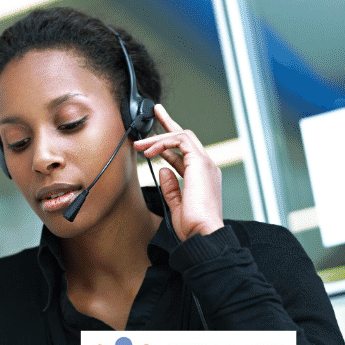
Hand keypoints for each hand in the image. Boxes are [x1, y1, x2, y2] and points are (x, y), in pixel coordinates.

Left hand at [134, 104, 222, 239]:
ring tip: (139, 144)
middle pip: (186, 137)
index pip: (183, 153)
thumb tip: (163, 170)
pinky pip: (180, 142)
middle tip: (155, 112)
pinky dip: (163, 143)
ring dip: (158, 137)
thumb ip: (171, 186)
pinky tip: (149, 151)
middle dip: (169, 124)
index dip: (166, 143)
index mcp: (201, 176)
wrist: (203, 232)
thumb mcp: (176, 204)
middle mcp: (205, 167)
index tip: (152, 139)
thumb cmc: (193, 224)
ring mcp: (205, 164)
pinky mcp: (200, 163)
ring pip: (182, 136)